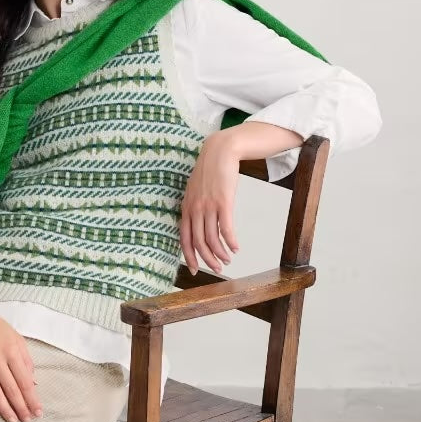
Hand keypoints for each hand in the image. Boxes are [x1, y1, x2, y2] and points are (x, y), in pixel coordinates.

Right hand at [0, 304, 43, 421]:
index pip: (25, 381)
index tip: (38, 411)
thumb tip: (33, 383)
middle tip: (27, 421)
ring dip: (5, 408)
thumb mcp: (17, 339)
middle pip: (11, 389)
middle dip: (21, 407)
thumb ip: (26, 360)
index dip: (32, 399)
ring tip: (12, 420)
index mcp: (12, 351)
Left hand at [179, 135, 240, 274]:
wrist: (219, 152)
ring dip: (221, 253)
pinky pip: (226, 228)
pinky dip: (230, 241)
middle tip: (217, 268)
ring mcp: (208, 206)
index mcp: (186, 209)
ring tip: (228, 259)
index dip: (189, 256)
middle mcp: (195, 210)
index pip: (184, 239)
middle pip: (199, 242)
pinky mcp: (224, 202)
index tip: (195, 269)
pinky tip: (236, 247)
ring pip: (212, 238)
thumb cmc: (209, 172)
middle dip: (208, 259)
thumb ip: (194, 209)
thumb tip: (199, 227)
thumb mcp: (194, 192)